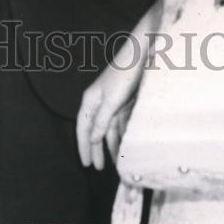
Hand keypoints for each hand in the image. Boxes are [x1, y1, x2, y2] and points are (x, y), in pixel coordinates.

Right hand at [76, 45, 144, 170]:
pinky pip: (120, 123)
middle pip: (94, 130)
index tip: (85, 164)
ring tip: (114, 163)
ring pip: (109, 128)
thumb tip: (92, 138)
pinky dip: (121, 135)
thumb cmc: (124, 75)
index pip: (83, 128)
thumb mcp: (112, 100)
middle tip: (97, 168)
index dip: (83, 146)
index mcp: (91, 100)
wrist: (141, 54)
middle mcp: (99, 102)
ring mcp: (112, 102)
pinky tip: (125, 146)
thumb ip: (101, 120)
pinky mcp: (124, 101)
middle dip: (95, 149)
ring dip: (111, 145)